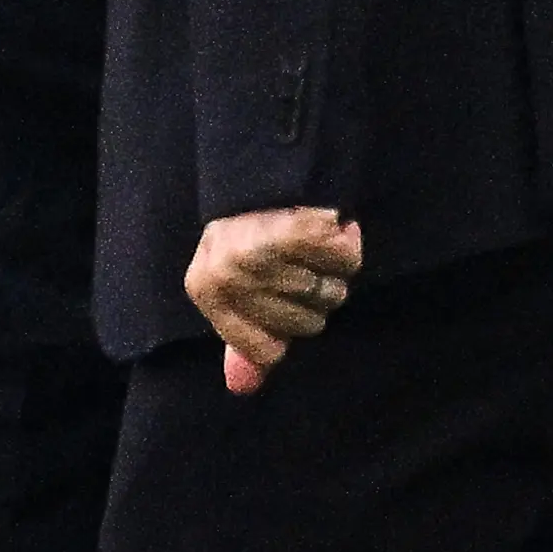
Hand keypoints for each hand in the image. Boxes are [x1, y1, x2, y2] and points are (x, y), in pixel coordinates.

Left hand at [184, 206, 361, 395]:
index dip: (285, 328)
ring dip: (333, 273)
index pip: (269, 351)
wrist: (264, 164)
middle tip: (300, 264)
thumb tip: (242, 387)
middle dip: (314, 298)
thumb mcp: (235, 285)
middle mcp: (228, 273)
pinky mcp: (294, 227)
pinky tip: (333, 229)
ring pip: (329, 296)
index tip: (280, 295)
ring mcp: (260, 251)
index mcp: (205, 288)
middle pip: (306, 324)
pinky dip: (348, 247)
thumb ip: (243, 337)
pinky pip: (346, 263)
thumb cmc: (252, 232)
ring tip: (314, 245)